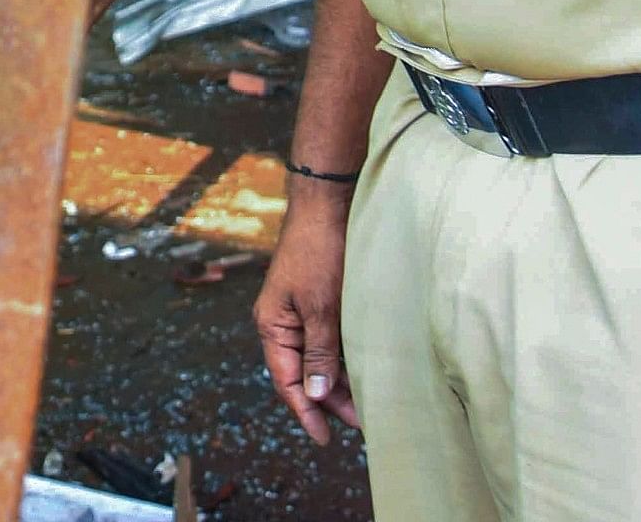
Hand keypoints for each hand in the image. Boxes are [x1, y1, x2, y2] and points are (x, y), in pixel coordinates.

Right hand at [252, 189, 359, 445]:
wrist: (328, 202)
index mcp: (272, 325)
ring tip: (368, 403)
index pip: (286, 381)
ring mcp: (302, 311)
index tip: (326, 439)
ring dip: (340, 380)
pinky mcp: (320, 301)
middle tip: (362, 423)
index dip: (305, 412)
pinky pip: (330, 340)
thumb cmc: (320, 251)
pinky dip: (345, 358)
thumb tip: (313, 393)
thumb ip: (319, 351)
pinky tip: (366, 370)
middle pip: (303, 373)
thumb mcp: (321, 306)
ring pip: (319, 358)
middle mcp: (283, 322)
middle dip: (329, 400)